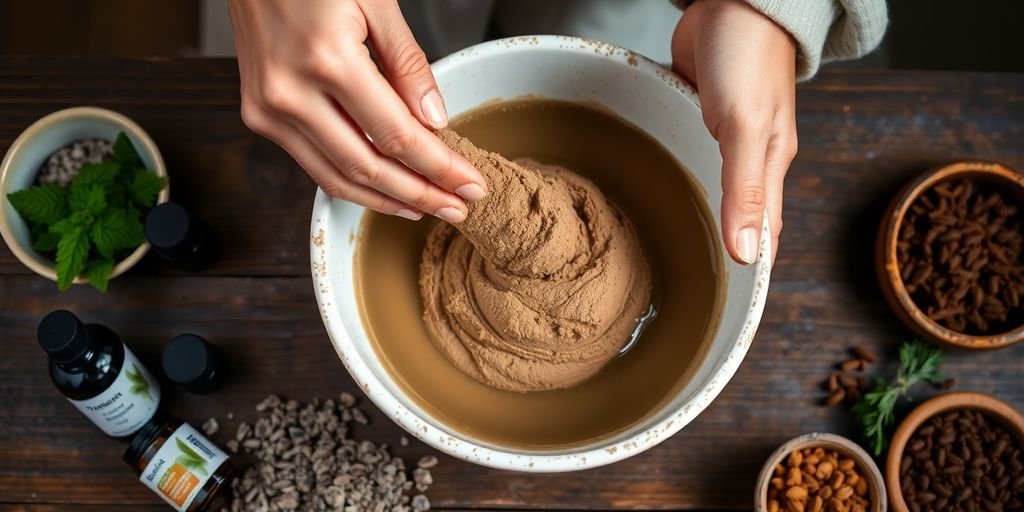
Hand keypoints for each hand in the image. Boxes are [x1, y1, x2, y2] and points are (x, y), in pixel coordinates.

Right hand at [228, 0, 485, 222]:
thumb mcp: (375, 1)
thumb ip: (408, 65)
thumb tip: (435, 121)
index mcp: (327, 60)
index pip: (397, 136)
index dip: (439, 168)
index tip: (470, 185)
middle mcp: (290, 93)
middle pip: (368, 167)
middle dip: (420, 194)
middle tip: (457, 208)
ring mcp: (267, 108)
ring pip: (336, 177)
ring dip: (385, 199)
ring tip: (425, 207)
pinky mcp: (258, 113)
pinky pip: (312, 162)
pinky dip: (350, 181)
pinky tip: (383, 188)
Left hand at [671, 0, 796, 263]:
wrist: (733, 0)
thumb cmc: (749, 56)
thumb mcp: (747, 127)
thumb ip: (745, 190)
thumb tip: (746, 254)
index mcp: (768, 167)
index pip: (763, 234)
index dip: (748, 271)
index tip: (727, 307)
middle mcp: (747, 157)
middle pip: (733, 216)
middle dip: (714, 249)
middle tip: (682, 287)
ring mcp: (721, 135)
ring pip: (706, 187)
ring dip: (688, 213)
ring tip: (658, 249)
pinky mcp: (696, 113)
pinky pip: (683, 152)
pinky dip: (671, 172)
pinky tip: (650, 188)